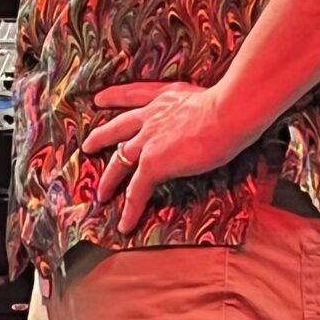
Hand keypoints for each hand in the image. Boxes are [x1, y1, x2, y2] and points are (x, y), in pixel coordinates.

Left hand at [82, 82, 258, 233]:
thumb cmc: (232, 104)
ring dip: (108, 180)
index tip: (100, 99)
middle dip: (101, 137)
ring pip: (119, 161)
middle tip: (87, 146)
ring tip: (101, 194)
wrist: (229, 111)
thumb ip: (202, 108)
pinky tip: (125, 224)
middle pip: (118, 128)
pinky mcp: (153, 163)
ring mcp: (149, 140)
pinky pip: (136, 191)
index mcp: (166, 97)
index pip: (134, 95)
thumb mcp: (210, 97)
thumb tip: (217, 116)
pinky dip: (130, 210)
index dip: (114, 97)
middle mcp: (152, 116)